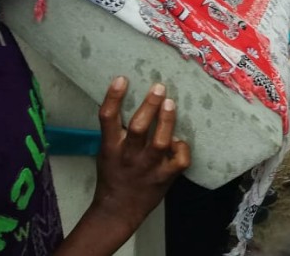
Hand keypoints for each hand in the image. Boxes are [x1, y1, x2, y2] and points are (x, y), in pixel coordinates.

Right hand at [91, 78, 190, 234]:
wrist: (117, 211)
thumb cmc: (114, 176)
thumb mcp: (107, 152)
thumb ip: (117, 131)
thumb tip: (130, 99)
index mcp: (111, 148)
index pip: (107, 119)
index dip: (113, 97)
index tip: (122, 79)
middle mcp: (129, 156)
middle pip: (138, 128)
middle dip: (149, 105)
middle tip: (159, 87)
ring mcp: (148, 168)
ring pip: (160, 142)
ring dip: (167, 121)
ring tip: (170, 103)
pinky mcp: (164, 177)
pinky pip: (179, 160)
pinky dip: (182, 147)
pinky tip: (180, 140)